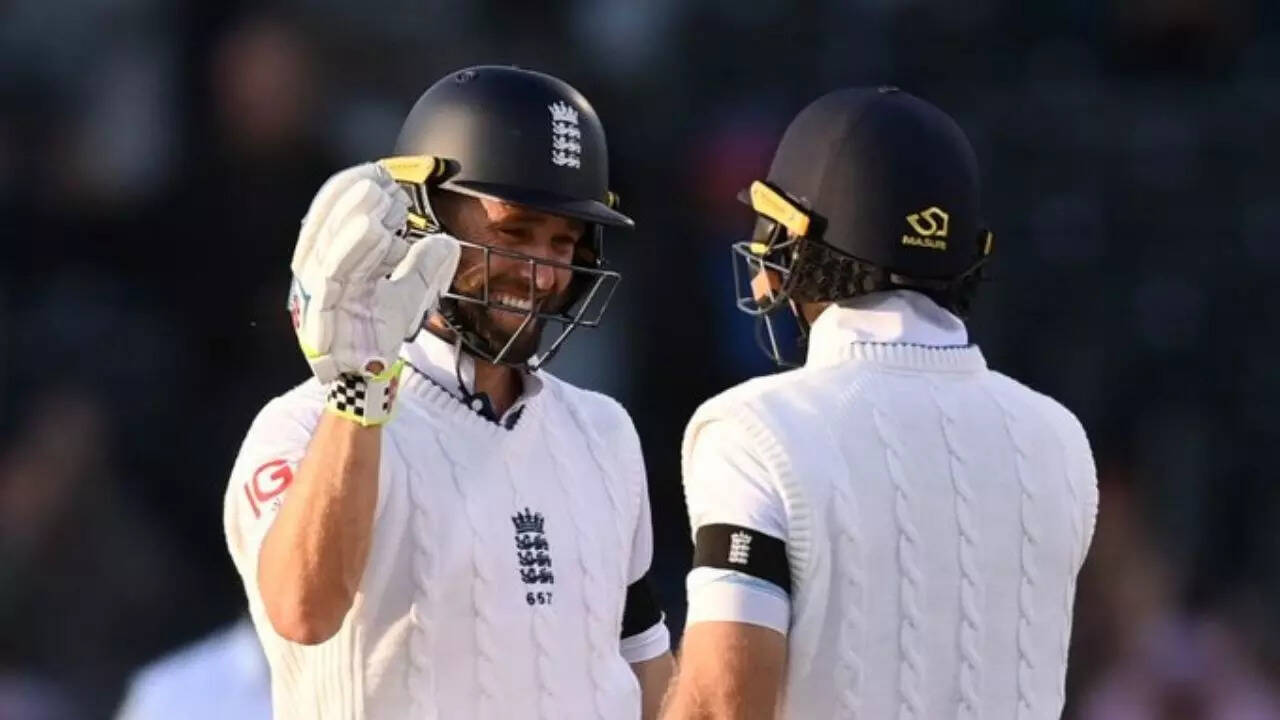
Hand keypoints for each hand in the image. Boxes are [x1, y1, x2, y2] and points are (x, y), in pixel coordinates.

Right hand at [288, 163, 459, 383]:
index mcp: (331, 258)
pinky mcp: (322, 310)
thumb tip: (446, 240)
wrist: (364, 376)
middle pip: (330, 223)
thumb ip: (425, 265)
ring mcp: (318, 290)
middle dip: (357, 197)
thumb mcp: (409, 293)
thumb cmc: (378, 331)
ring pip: (332, 243)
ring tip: (381, 195)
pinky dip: (353, 248)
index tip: (382, 173)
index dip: (353, 189)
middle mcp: (318, 270)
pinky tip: (373, 228)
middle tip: (389, 184)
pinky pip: (336, 273)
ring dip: (356, 214)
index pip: (334, 213)